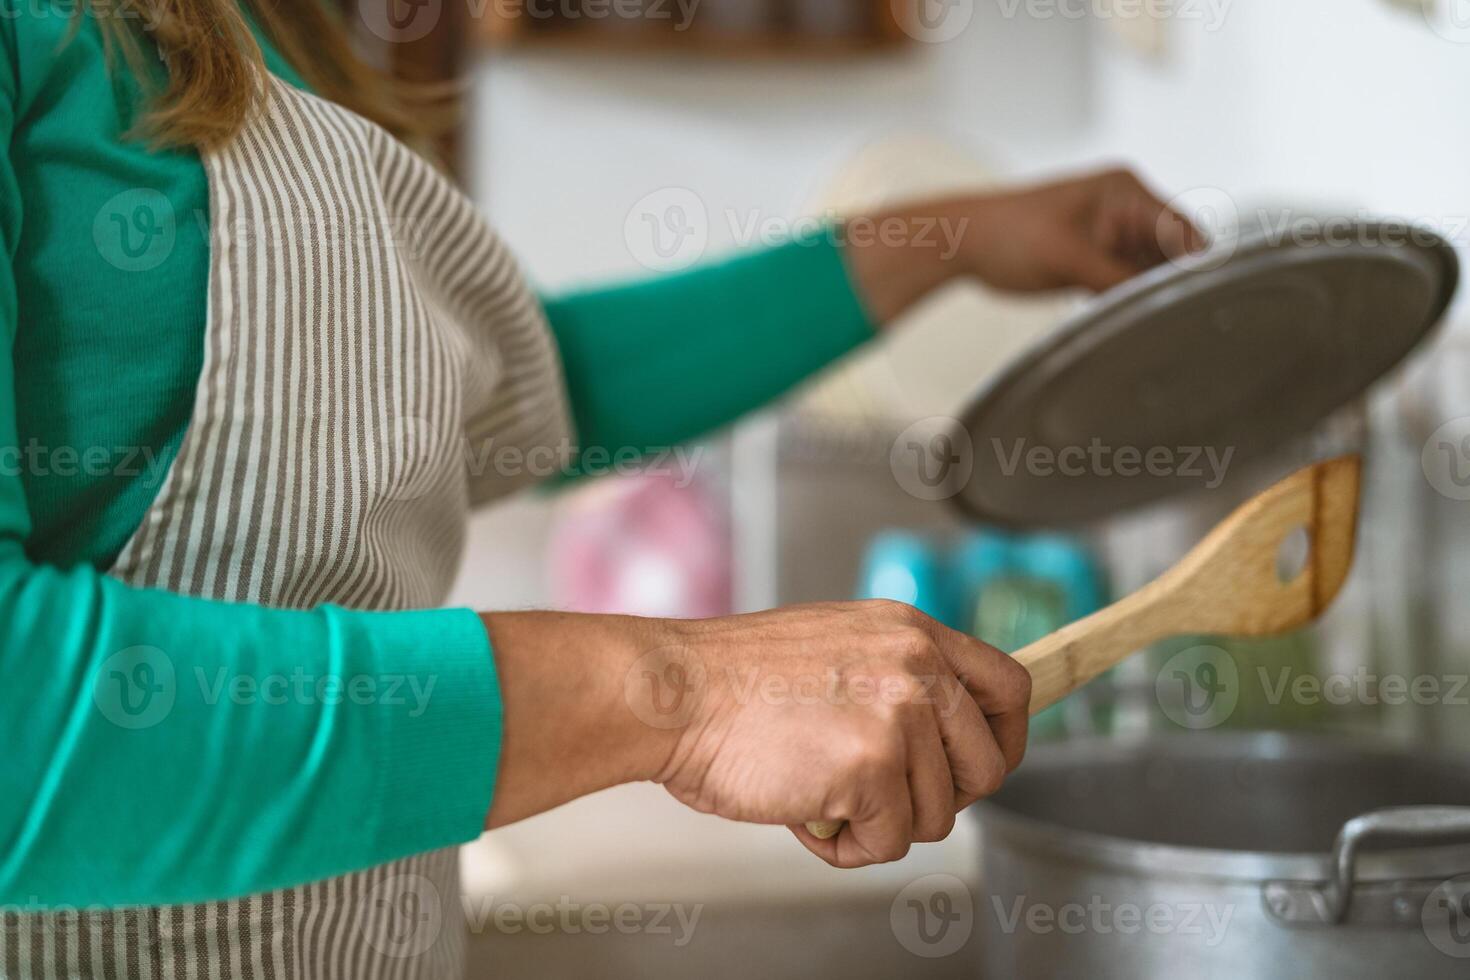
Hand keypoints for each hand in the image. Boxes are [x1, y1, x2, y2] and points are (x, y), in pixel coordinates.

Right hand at [651, 600, 1030, 867]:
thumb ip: (895, 679)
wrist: (673, 693)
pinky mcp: (873, 765)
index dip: (1004, 739)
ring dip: (880, 823)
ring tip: (819, 792)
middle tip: (880, 797)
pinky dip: (845, 846)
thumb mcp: (836, 648)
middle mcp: (917, 665)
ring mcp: (899, 713)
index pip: (1009, 686)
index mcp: (909, 631)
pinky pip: (888, 844)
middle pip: (988, 766)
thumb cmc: (732, 683)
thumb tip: (937, 740)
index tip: (978, 768)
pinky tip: (803, 810)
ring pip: (937, 816)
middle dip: (940, 798)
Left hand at [844, 166, 1203, 322]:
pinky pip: (1126, 282)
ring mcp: (1112, 233)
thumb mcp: (1069, 258)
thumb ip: (1117, 279)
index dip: (1195, 264)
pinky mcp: (1097, 258)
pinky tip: (1126, 321)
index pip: (1182, 229)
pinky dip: (1126, 300)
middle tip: (1175, 323)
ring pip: (1150, 271)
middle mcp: (1126, 208)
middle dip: (1170, 283)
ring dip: (1147, 295)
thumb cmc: (1009, 235)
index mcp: (1126, 191)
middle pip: (1171, 252)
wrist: (965, 242)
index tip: (1200, 303)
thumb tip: (1154, 303)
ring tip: (1148, 324)